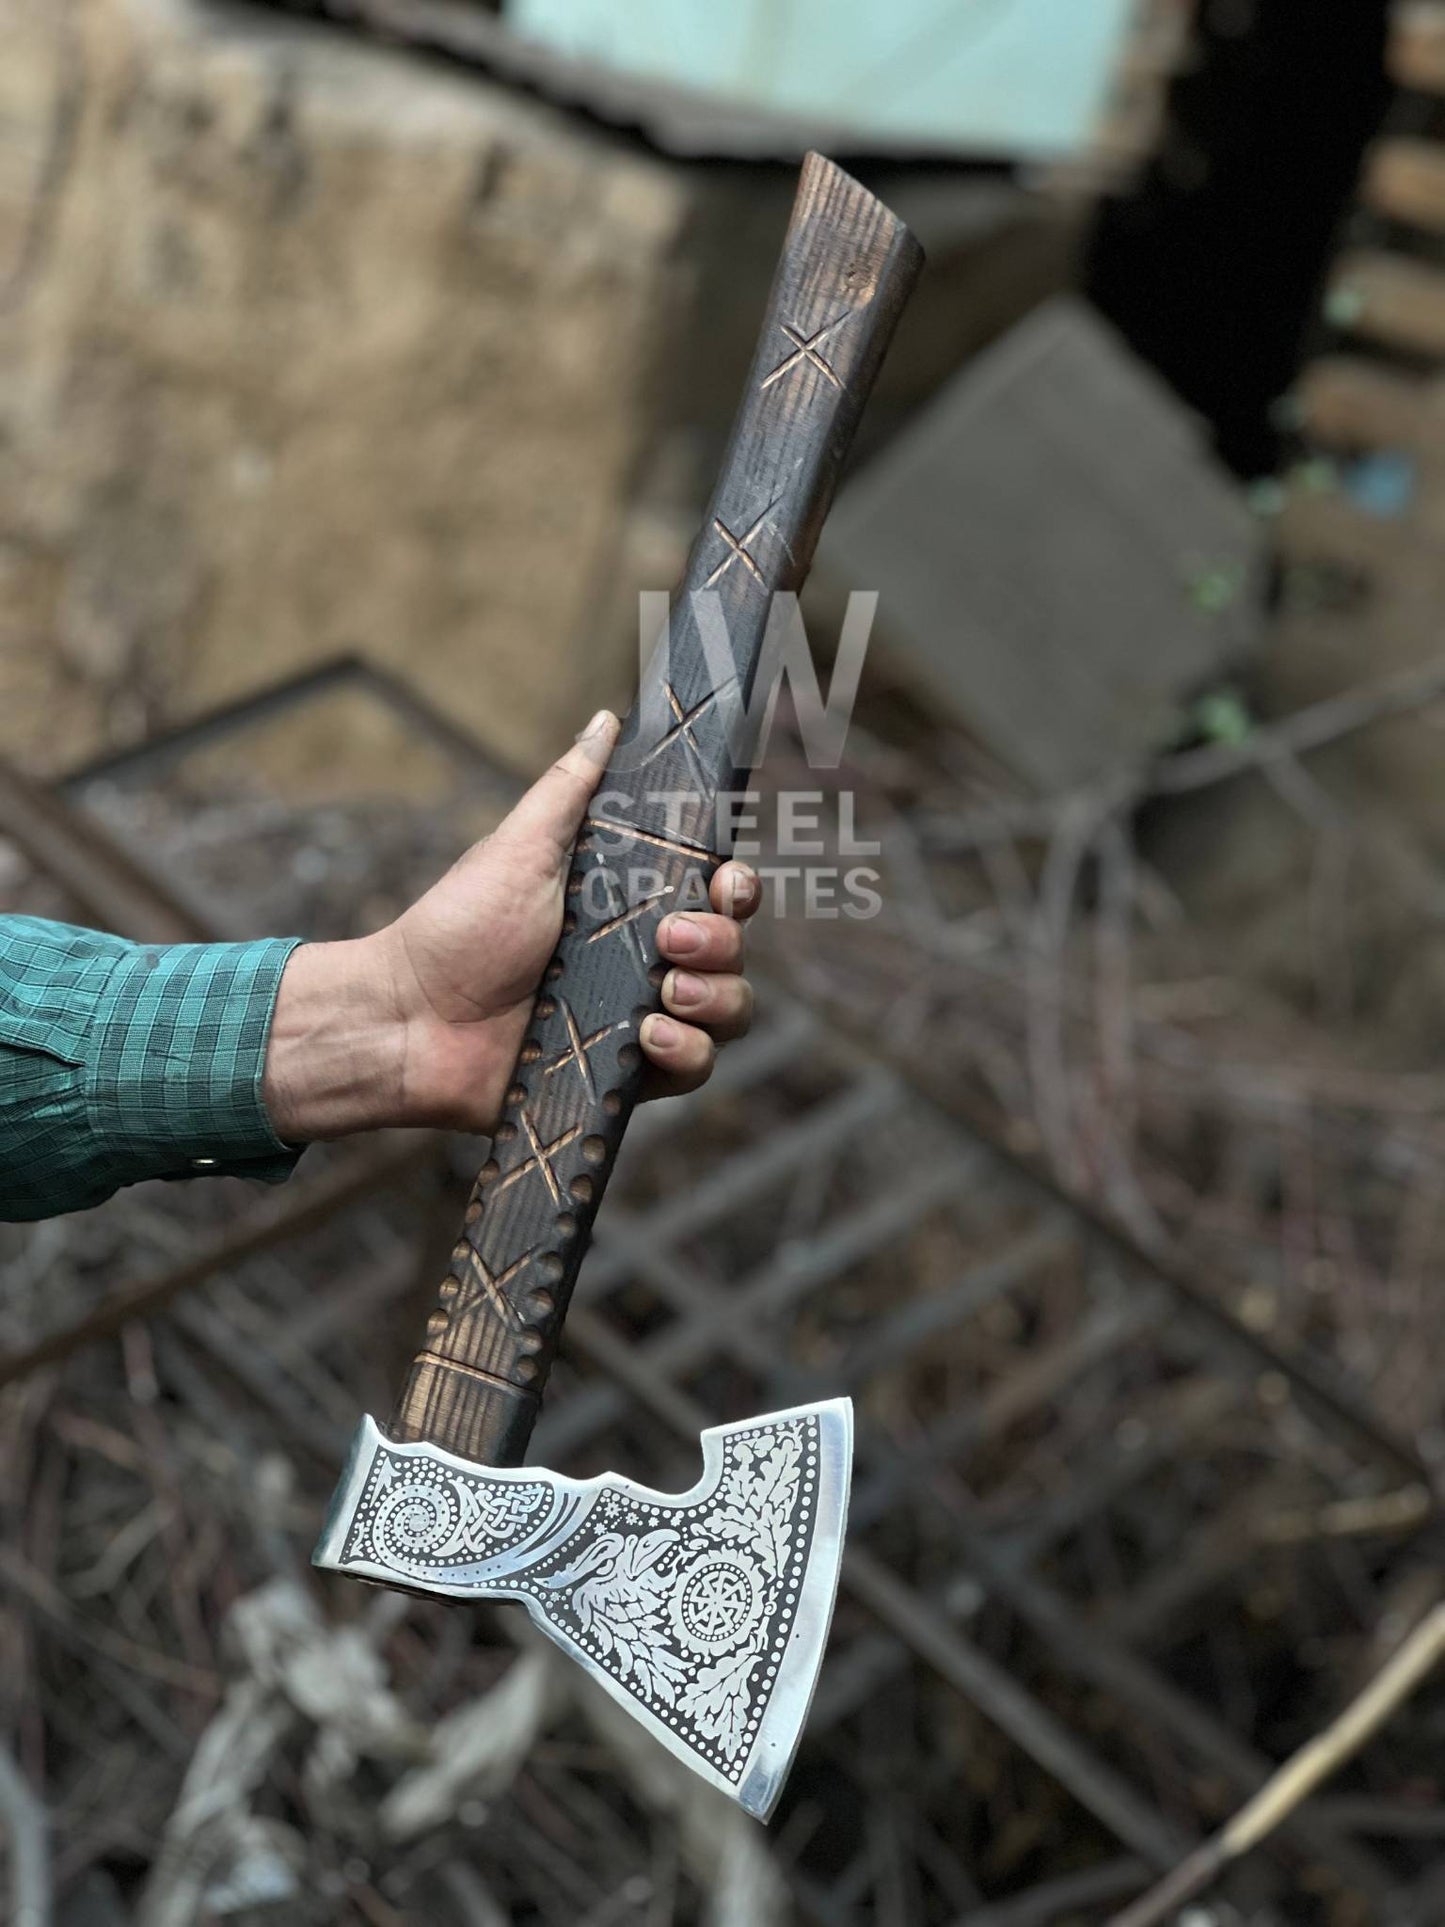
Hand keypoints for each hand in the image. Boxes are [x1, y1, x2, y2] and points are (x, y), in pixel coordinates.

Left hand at [262, 710, 759, 1140]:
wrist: (411, 1023)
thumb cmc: (457, 930)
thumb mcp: (518, 849)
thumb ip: (569, 791)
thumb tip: (607, 719)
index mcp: (627, 904)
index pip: (715, 893)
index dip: (736, 888)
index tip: (723, 882)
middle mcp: (644, 961)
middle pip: (732, 949)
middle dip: (720, 940)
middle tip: (670, 939)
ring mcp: (640, 1018)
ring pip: (729, 1010)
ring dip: (715, 997)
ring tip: (664, 992)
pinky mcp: (628, 1075)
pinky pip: (695, 1068)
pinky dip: (686, 1050)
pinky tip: (647, 1035)